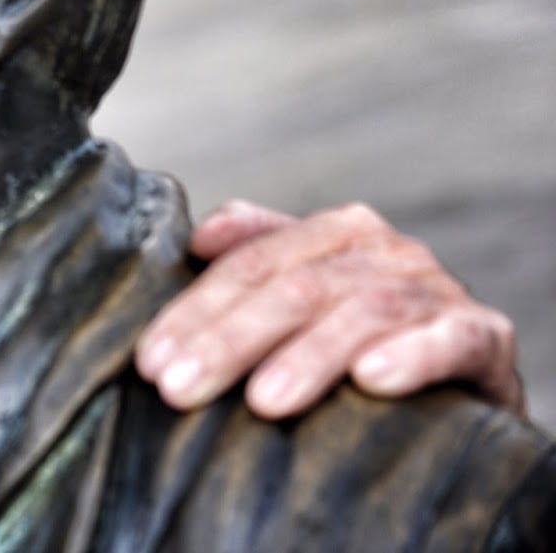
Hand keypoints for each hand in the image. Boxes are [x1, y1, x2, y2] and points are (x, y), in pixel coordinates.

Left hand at [134, 200, 523, 419]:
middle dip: (229, 340)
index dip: (195, 310)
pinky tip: (370, 381)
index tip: (150, 361)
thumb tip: (198, 238)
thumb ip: (255, 256)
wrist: (466, 385)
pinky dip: (410, 356)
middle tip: (179, 387)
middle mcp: (384, 251)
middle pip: (294, 288)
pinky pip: (449, 340)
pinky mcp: (484, 337)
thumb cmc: (366, 339)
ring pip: (360, 312)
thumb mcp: (306, 298)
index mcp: (334, 233)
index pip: (249, 265)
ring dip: (308, 357)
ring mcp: (436, 291)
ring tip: (262, 402)